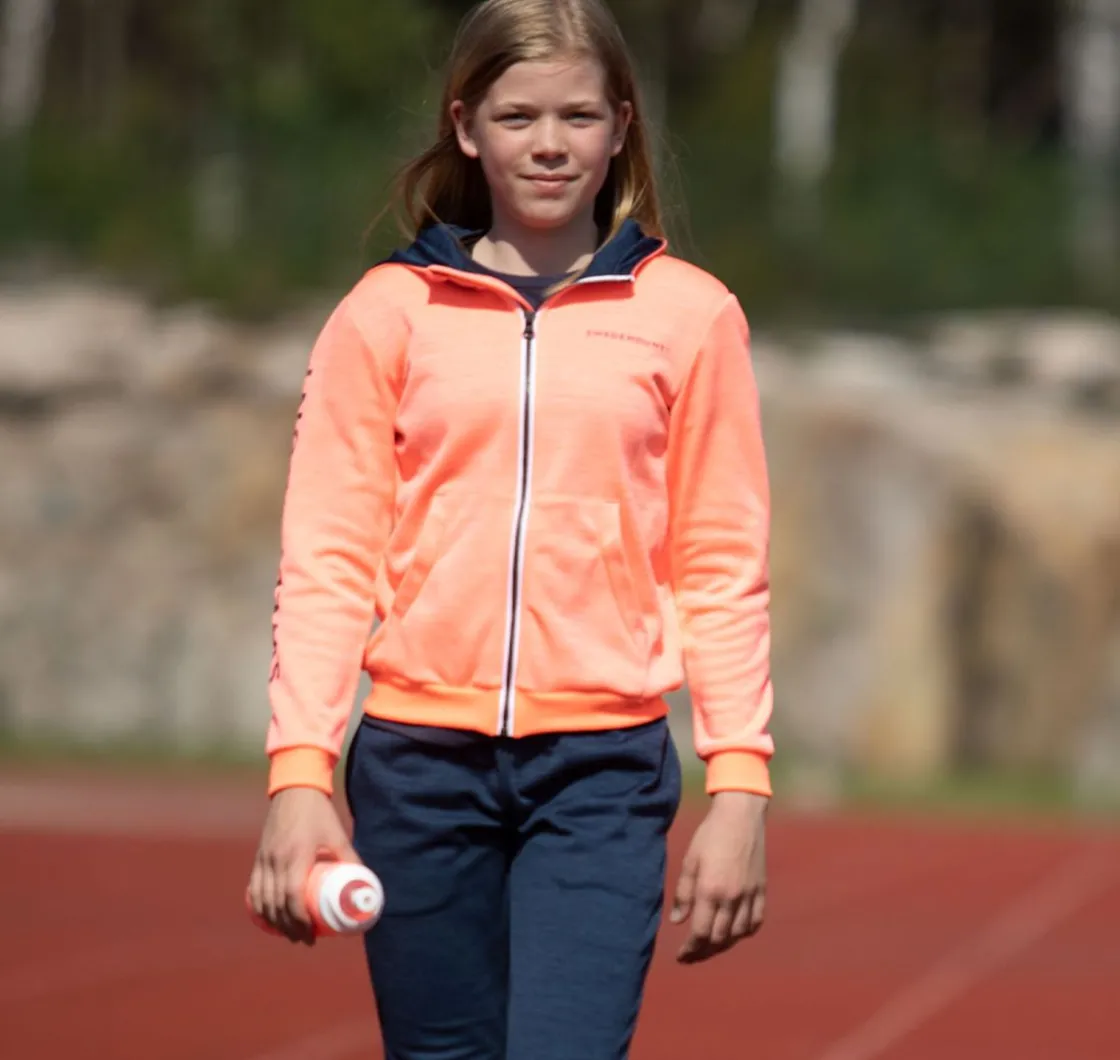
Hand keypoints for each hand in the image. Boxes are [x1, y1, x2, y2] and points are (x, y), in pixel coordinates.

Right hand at [247, 787, 360, 945]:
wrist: (295, 790)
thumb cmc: (319, 814)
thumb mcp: (338, 836)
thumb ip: (350, 859)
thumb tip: (364, 884)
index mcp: (297, 854)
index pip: (292, 896)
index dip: (300, 920)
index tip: (312, 934)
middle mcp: (276, 859)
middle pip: (276, 904)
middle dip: (289, 928)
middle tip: (304, 939)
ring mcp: (264, 859)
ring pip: (262, 900)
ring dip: (273, 922)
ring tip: (289, 933)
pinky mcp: (259, 858)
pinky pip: (254, 889)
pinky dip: (259, 908)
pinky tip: (269, 918)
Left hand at [671, 790, 766, 963]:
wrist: (741, 817)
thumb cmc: (710, 835)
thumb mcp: (689, 861)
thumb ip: (683, 894)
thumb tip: (677, 921)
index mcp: (710, 890)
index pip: (700, 933)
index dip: (690, 949)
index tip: (681, 956)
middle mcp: (731, 898)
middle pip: (719, 939)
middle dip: (703, 951)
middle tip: (692, 955)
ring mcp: (749, 895)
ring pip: (738, 934)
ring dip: (723, 945)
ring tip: (710, 946)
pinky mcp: (761, 890)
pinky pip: (755, 922)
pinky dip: (744, 932)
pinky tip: (734, 933)